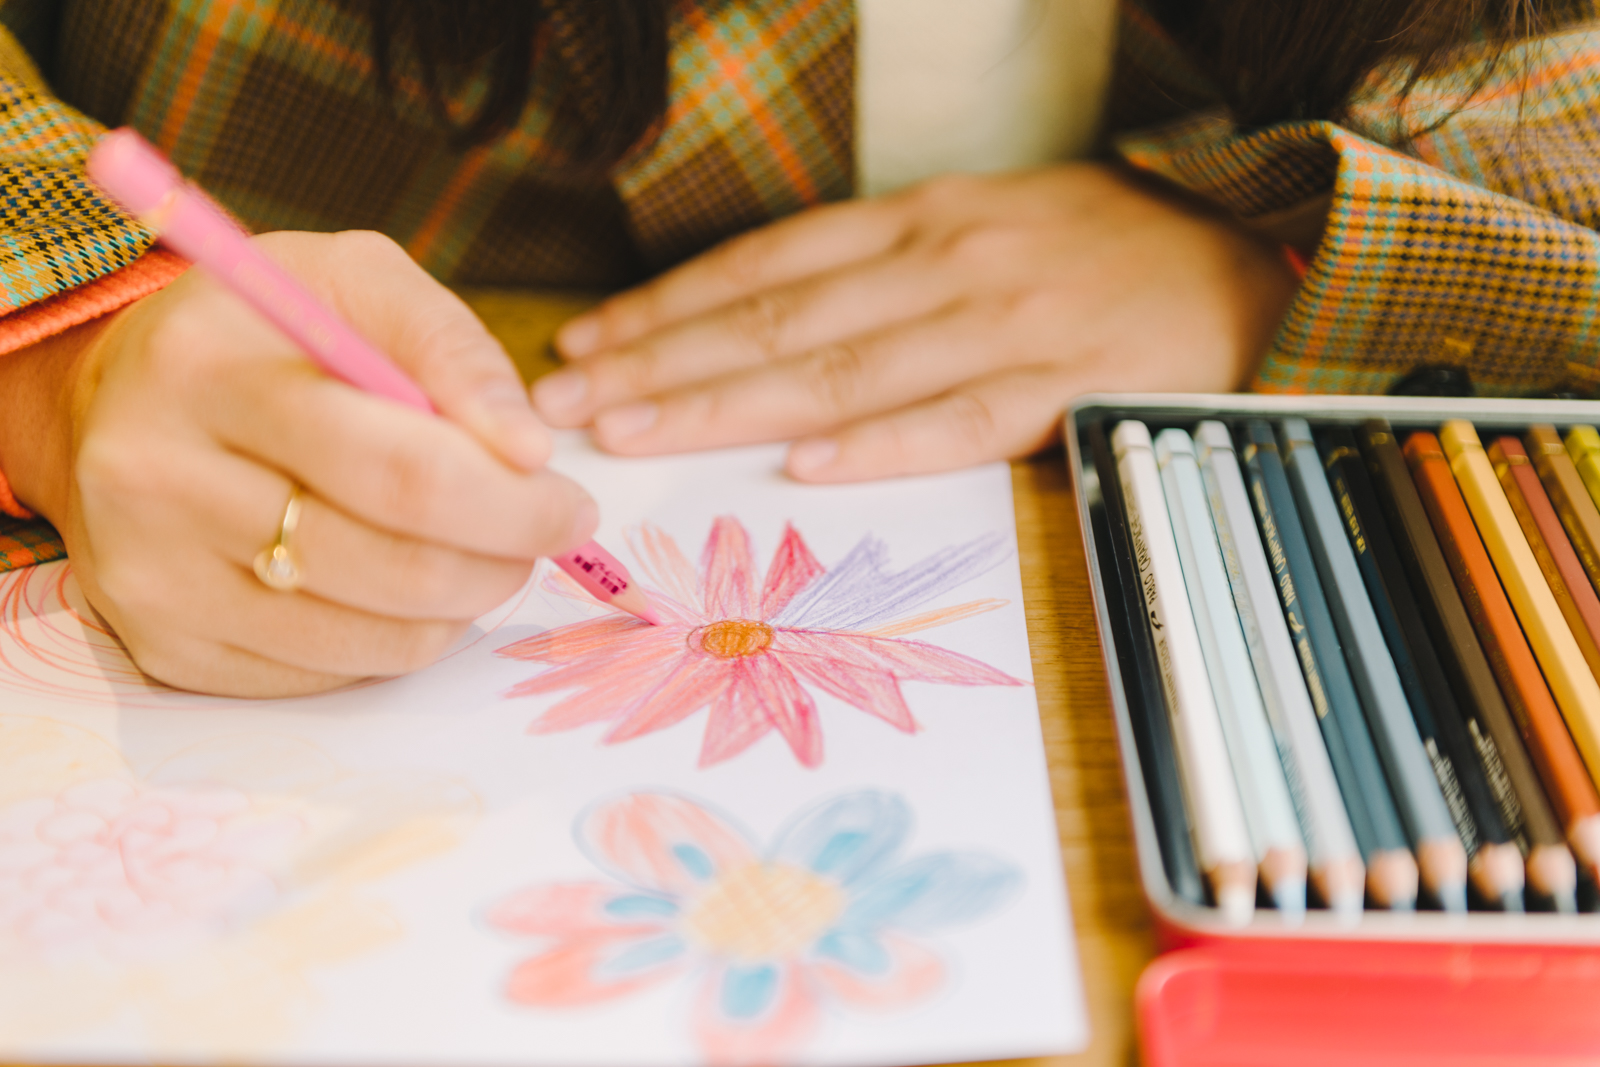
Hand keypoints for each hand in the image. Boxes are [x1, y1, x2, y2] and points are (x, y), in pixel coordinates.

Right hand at [0, 230, 595, 696]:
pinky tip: (394, 579)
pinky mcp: (167, 650)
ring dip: (464, 603)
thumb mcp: (353, 280)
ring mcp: (154, 580)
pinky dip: (398, 635)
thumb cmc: (262, 335)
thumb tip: (528, 451)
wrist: (113, 405)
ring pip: (377, 637)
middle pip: (396, 566)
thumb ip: (450, 347)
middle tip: (540, 532)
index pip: (400, 470)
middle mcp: (160, 482)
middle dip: (505, 558)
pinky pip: (335, 673)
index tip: (570, 502)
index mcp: (209, 372)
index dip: (512, 503)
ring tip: (474, 548)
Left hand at [534, 163, 1299, 479]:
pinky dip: (882, 444)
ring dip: (727, 403)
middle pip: (778, 318)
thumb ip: (889, 269)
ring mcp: (1008, 322)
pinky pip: (961, 419)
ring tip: (634, 433)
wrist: (1259, 259)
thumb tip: (775, 320)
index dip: (668, 305)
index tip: (588, 340)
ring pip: (842, 368)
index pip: (766, 266)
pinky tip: (805, 466)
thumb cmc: (1107, 252)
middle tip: (567, 402)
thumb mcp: (989, 224)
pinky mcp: (1069, 384)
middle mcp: (949, 260)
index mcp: (925, 219)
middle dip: (659, 362)